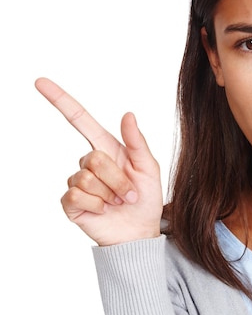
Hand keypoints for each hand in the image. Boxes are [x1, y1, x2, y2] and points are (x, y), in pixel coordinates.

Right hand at [35, 78, 162, 245]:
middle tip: (129, 193)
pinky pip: (77, 196)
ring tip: (118, 202)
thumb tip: (128, 114)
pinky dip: (96, 205)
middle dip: (117, 178)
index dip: (60, 100)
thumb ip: (137, 142)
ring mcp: (78, 183)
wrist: (139, 232)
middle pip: (94, 158)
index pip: (79, 119)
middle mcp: (88, 162)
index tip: (39, 81)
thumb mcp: (149, 168)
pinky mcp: (71, 203)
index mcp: (106, 148)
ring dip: (110, 194)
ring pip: (87, 179)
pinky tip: (104, 210)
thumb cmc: (145, 198)